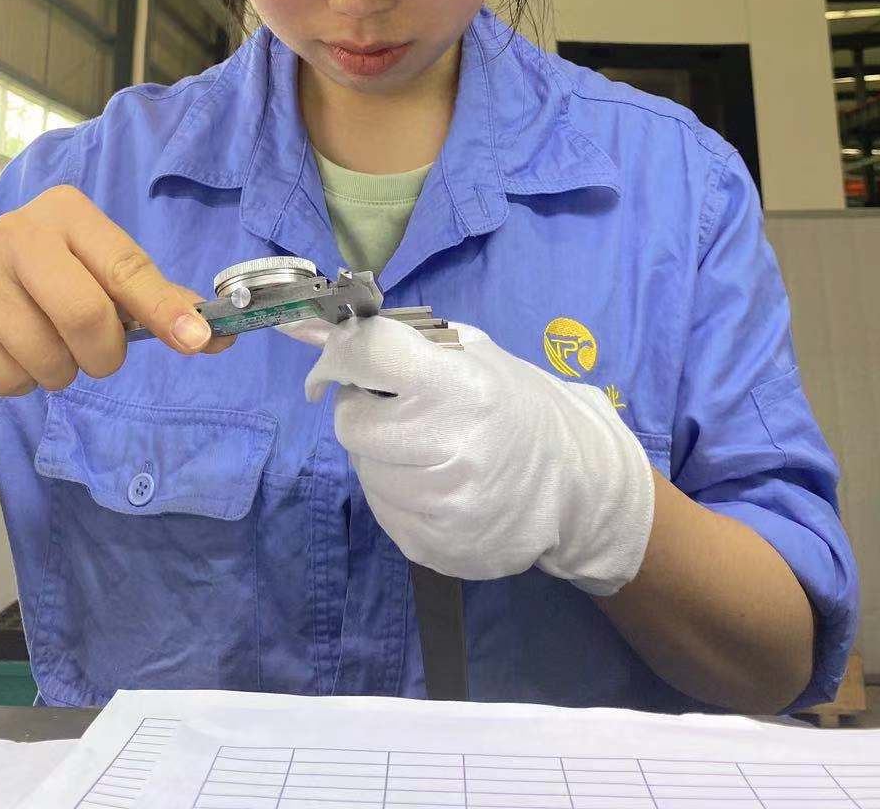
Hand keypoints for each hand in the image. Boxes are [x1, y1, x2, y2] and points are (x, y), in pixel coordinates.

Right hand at [0, 186, 226, 395]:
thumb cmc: (53, 280)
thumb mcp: (101, 274)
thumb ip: (158, 301)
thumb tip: (218, 336)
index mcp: (67, 211)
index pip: (126, 267)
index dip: (164, 309)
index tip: (198, 341)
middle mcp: (16, 230)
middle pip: (86, 317)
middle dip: (104, 354)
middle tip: (97, 353)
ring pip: (47, 359)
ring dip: (60, 371)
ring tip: (45, 343)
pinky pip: (8, 381)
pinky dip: (20, 383)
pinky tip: (7, 350)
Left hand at [305, 314, 654, 593]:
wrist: (575, 487)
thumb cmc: (515, 404)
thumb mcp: (470, 352)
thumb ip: (391, 339)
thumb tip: (304, 330)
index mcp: (462, 389)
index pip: (368, 355)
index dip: (342, 353)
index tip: (340, 359)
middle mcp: (449, 451)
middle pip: (351, 422)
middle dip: (366, 408)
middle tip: (401, 406)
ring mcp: (439, 508)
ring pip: (361, 467)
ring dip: (380, 451)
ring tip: (427, 445)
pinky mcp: (429, 548)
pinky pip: (379, 506)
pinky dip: (395, 488)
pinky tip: (435, 481)